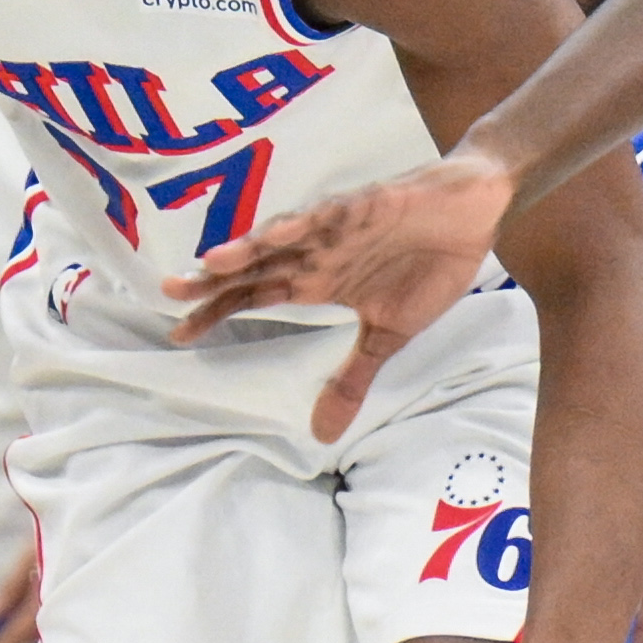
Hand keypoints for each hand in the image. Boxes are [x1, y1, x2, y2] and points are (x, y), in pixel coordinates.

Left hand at [161, 148, 515, 443]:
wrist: (472, 213)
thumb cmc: (427, 264)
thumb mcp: (388, 336)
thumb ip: (352, 379)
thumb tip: (322, 436)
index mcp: (318, 282)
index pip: (255, 297)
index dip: (217, 313)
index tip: (180, 335)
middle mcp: (317, 253)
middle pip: (255, 268)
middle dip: (214, 281)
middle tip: (169, 294)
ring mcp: (337, 228)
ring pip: (283, 237)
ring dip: (249, 249)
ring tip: (213, 262)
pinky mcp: (366, 206)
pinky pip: (330, 215)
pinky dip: (304, 223)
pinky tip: (277, 233)